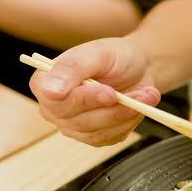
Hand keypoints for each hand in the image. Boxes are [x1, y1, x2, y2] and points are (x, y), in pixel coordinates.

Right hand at [29, 37, 160, 145]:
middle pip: (78, 121)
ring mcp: (73, 126)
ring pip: (97, 132)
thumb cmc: (113, 57)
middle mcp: (54, 109)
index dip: (84, 100)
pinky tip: (139, 106)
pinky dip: (129, 122)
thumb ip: (71, 68)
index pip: (55, 102)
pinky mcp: (94, 136)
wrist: (137, 68)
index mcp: (45, 84)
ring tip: (145, 96)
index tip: (110, 93)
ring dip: (126, 115)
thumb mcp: (96, 53)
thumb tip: (50, 92)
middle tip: (139, 94)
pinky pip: (110, 137)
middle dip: (112, 108)